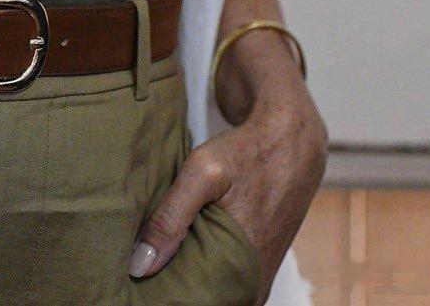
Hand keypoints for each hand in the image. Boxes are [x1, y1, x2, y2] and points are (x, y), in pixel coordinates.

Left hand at [127, 74, 328, 303]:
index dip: (165, 297)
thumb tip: (139, 266)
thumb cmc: (246, 154)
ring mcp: (255, 277)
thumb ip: (171, 218)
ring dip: (184, 276)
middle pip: (202, 301)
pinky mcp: (255, 264)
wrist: (292, 140)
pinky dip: (200, 266)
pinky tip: (176, 248)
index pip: (193, 305)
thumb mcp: (203, 174)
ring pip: (211, 290)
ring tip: (151, 258)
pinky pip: (222, 277)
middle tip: (137, 270)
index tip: (137, 285)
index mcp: (241, 275)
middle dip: (171, 288)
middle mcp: (252, 287)